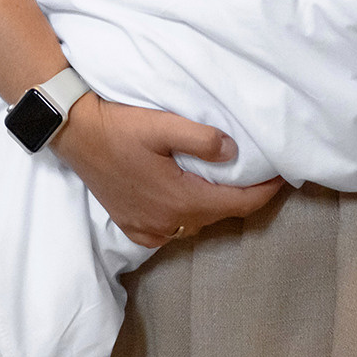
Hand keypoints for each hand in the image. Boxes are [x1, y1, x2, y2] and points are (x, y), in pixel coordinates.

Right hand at [52, 94, 284, 248]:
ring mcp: (146, 228)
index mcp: (181, 200)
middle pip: (217, 215)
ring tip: (226, 183)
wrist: (74, 134)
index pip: (237, 204)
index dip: (265, 193)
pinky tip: (187, 200)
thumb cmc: (119, 127)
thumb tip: (234, 153)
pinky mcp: (131, 225)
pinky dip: (186, 217)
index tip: (283, 178)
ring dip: (212, 206)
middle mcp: (166, 222)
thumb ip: (202, 140)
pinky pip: (169, 230)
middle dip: (241, 198)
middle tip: (258, 176)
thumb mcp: (164, 125)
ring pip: (194, 223)